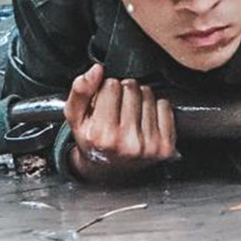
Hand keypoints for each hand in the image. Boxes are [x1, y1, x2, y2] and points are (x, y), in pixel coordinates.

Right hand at [64, 63, 176, 182]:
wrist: (109, 171)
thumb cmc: (93, 141)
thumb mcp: (76, 118)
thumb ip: (80, 90)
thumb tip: (96, 69)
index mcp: (102, 135)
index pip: (111, 85)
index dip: (105, 90)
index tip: (104, 103)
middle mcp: (127, 142)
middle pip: (131, 87)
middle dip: (123, 93)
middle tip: (117, 110)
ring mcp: (149, 145)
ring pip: (148, 94)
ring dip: (139, 100)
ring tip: (130, 116)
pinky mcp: (165, 146)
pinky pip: (165, 106)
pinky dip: (156, 108)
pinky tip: (144, 121)